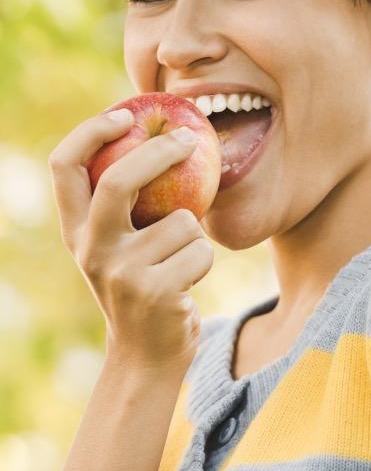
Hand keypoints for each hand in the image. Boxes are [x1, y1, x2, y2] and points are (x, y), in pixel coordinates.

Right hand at [48, 109, 213, 375]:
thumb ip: (125, 204)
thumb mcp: (119, 245)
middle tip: (189, 139)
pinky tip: (186, 284)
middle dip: (159, 152)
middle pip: (119, 180)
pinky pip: (201, 249)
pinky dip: (205, 261)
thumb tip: (163, 135)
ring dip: (194, 236)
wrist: (148, 356)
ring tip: (178, 263)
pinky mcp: (156, 291)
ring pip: (182, 220)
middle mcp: (90, 249)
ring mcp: (121, 272)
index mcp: (75, 231)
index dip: (90, 132)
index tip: (124, 114)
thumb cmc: (142, 285)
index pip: (64, 167)